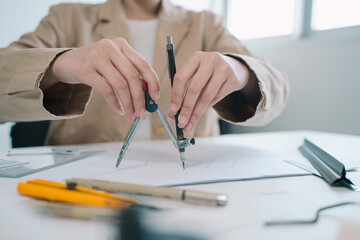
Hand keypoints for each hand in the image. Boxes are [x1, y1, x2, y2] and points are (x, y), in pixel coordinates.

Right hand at [42, 38, 159, 120]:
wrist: (66, 63)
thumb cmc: (96, 66)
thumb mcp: (114, 65)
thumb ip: (130, 74)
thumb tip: (148, 95)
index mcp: (122, 45)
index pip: (144, 64)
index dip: (153, 83)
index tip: (155, 98)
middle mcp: (111, 47)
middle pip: (133, 76)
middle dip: (140, 98)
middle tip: (142, 113)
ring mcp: (97, 56)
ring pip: (121, 85)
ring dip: (128, 104)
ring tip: (131, 115)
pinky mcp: (86, 69)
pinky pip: (106, 90)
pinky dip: (114, 103)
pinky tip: (119, 110)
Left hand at [168, 51, 248, 131]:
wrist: (235, 68)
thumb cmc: (209, 74)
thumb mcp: (196, 76)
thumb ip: (183, 92)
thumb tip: (172, 114)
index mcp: (196, 57)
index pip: (181, 77)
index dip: (176, 95)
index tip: (173, 110)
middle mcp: (210, 60)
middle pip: (194, 88)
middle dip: (187, 108)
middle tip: (181, 122)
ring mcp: (224, 69)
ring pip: (206, 96)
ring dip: (196, 113)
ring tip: (189, 124)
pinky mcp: (233, 79)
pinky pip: (217, 99)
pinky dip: (206, 109)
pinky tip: (200, 115)